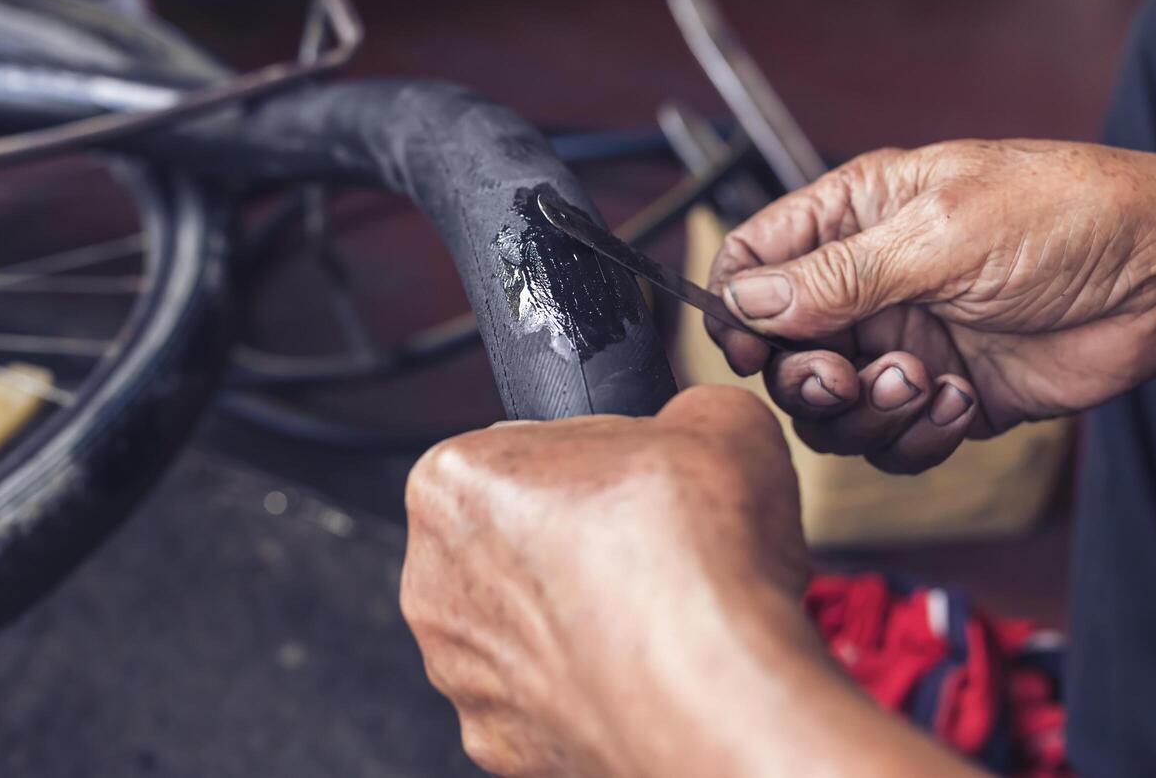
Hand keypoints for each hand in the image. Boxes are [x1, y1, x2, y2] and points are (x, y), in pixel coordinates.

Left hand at [401, 386, 981, 777]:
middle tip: (655, 542)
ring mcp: (463, 674)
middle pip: (511, 540)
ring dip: (582, 616)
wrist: (720, 693)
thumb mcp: (716, 417)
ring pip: (526, 627)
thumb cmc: (696, 558)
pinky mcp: (503, 746)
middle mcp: (434, 582)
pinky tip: (651, 669)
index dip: (590, 458)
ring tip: (664, 610)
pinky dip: (593, 686)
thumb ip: (682, 412)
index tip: (634, 477)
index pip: (518, 448)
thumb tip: (695, 426)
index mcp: (452, 482)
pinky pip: (548, 699)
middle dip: (578, 540)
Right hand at [707, 139, 1155, 473]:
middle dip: (804, 375)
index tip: (748, 348)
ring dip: (864, 411)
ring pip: (830, 407)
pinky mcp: (941, 397)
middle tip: (844, 378)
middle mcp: (867, 283)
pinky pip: (890, 442)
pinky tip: (960, 403)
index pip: (754, 260)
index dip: (735, 308)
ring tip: (921, 383)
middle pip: (781, 349)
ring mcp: (903, 342)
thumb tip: (748, 299)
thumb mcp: (942, 233)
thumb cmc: (1065, 218)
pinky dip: (914, 438)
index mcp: (854, 216)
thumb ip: (839, 275)